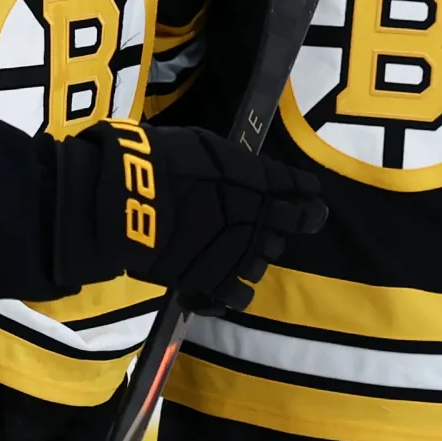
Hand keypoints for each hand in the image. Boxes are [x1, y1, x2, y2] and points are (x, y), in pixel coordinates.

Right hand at [52, 119, 327, 311]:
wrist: (128, 200)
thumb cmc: (161, 160)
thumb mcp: (204, 145)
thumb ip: (235, 164)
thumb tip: (249, 170)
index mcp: (258, 180)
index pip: (298, 188)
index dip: (307, 193)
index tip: (313, 197)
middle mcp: (258, 219)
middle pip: (288, 226)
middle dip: (285, 223)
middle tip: (276, 221)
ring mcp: (238, 253)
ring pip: (264, 261)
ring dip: (257, 254)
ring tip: (243, 250)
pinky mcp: (213, 281)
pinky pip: (239, 295)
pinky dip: (237, 290)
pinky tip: (231, 285)